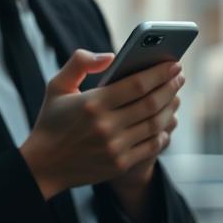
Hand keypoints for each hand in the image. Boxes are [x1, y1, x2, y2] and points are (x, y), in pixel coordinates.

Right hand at [20, 51, 183, 199]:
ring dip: (171, 108)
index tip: (173, 64)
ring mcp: (115, 147)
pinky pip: (152, 145)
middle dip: (170, 87)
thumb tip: (110, 56)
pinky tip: (165, 122)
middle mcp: (105, 126)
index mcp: (92, 103)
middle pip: (152, 103)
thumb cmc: (51, 122)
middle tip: (179, 77)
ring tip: (174, 97)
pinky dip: (163, 132)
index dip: (159, 73)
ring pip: (156, 124)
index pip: (137, 84)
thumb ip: (79, 63)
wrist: (43, 165)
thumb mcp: (56, 87)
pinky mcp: (120, 164)